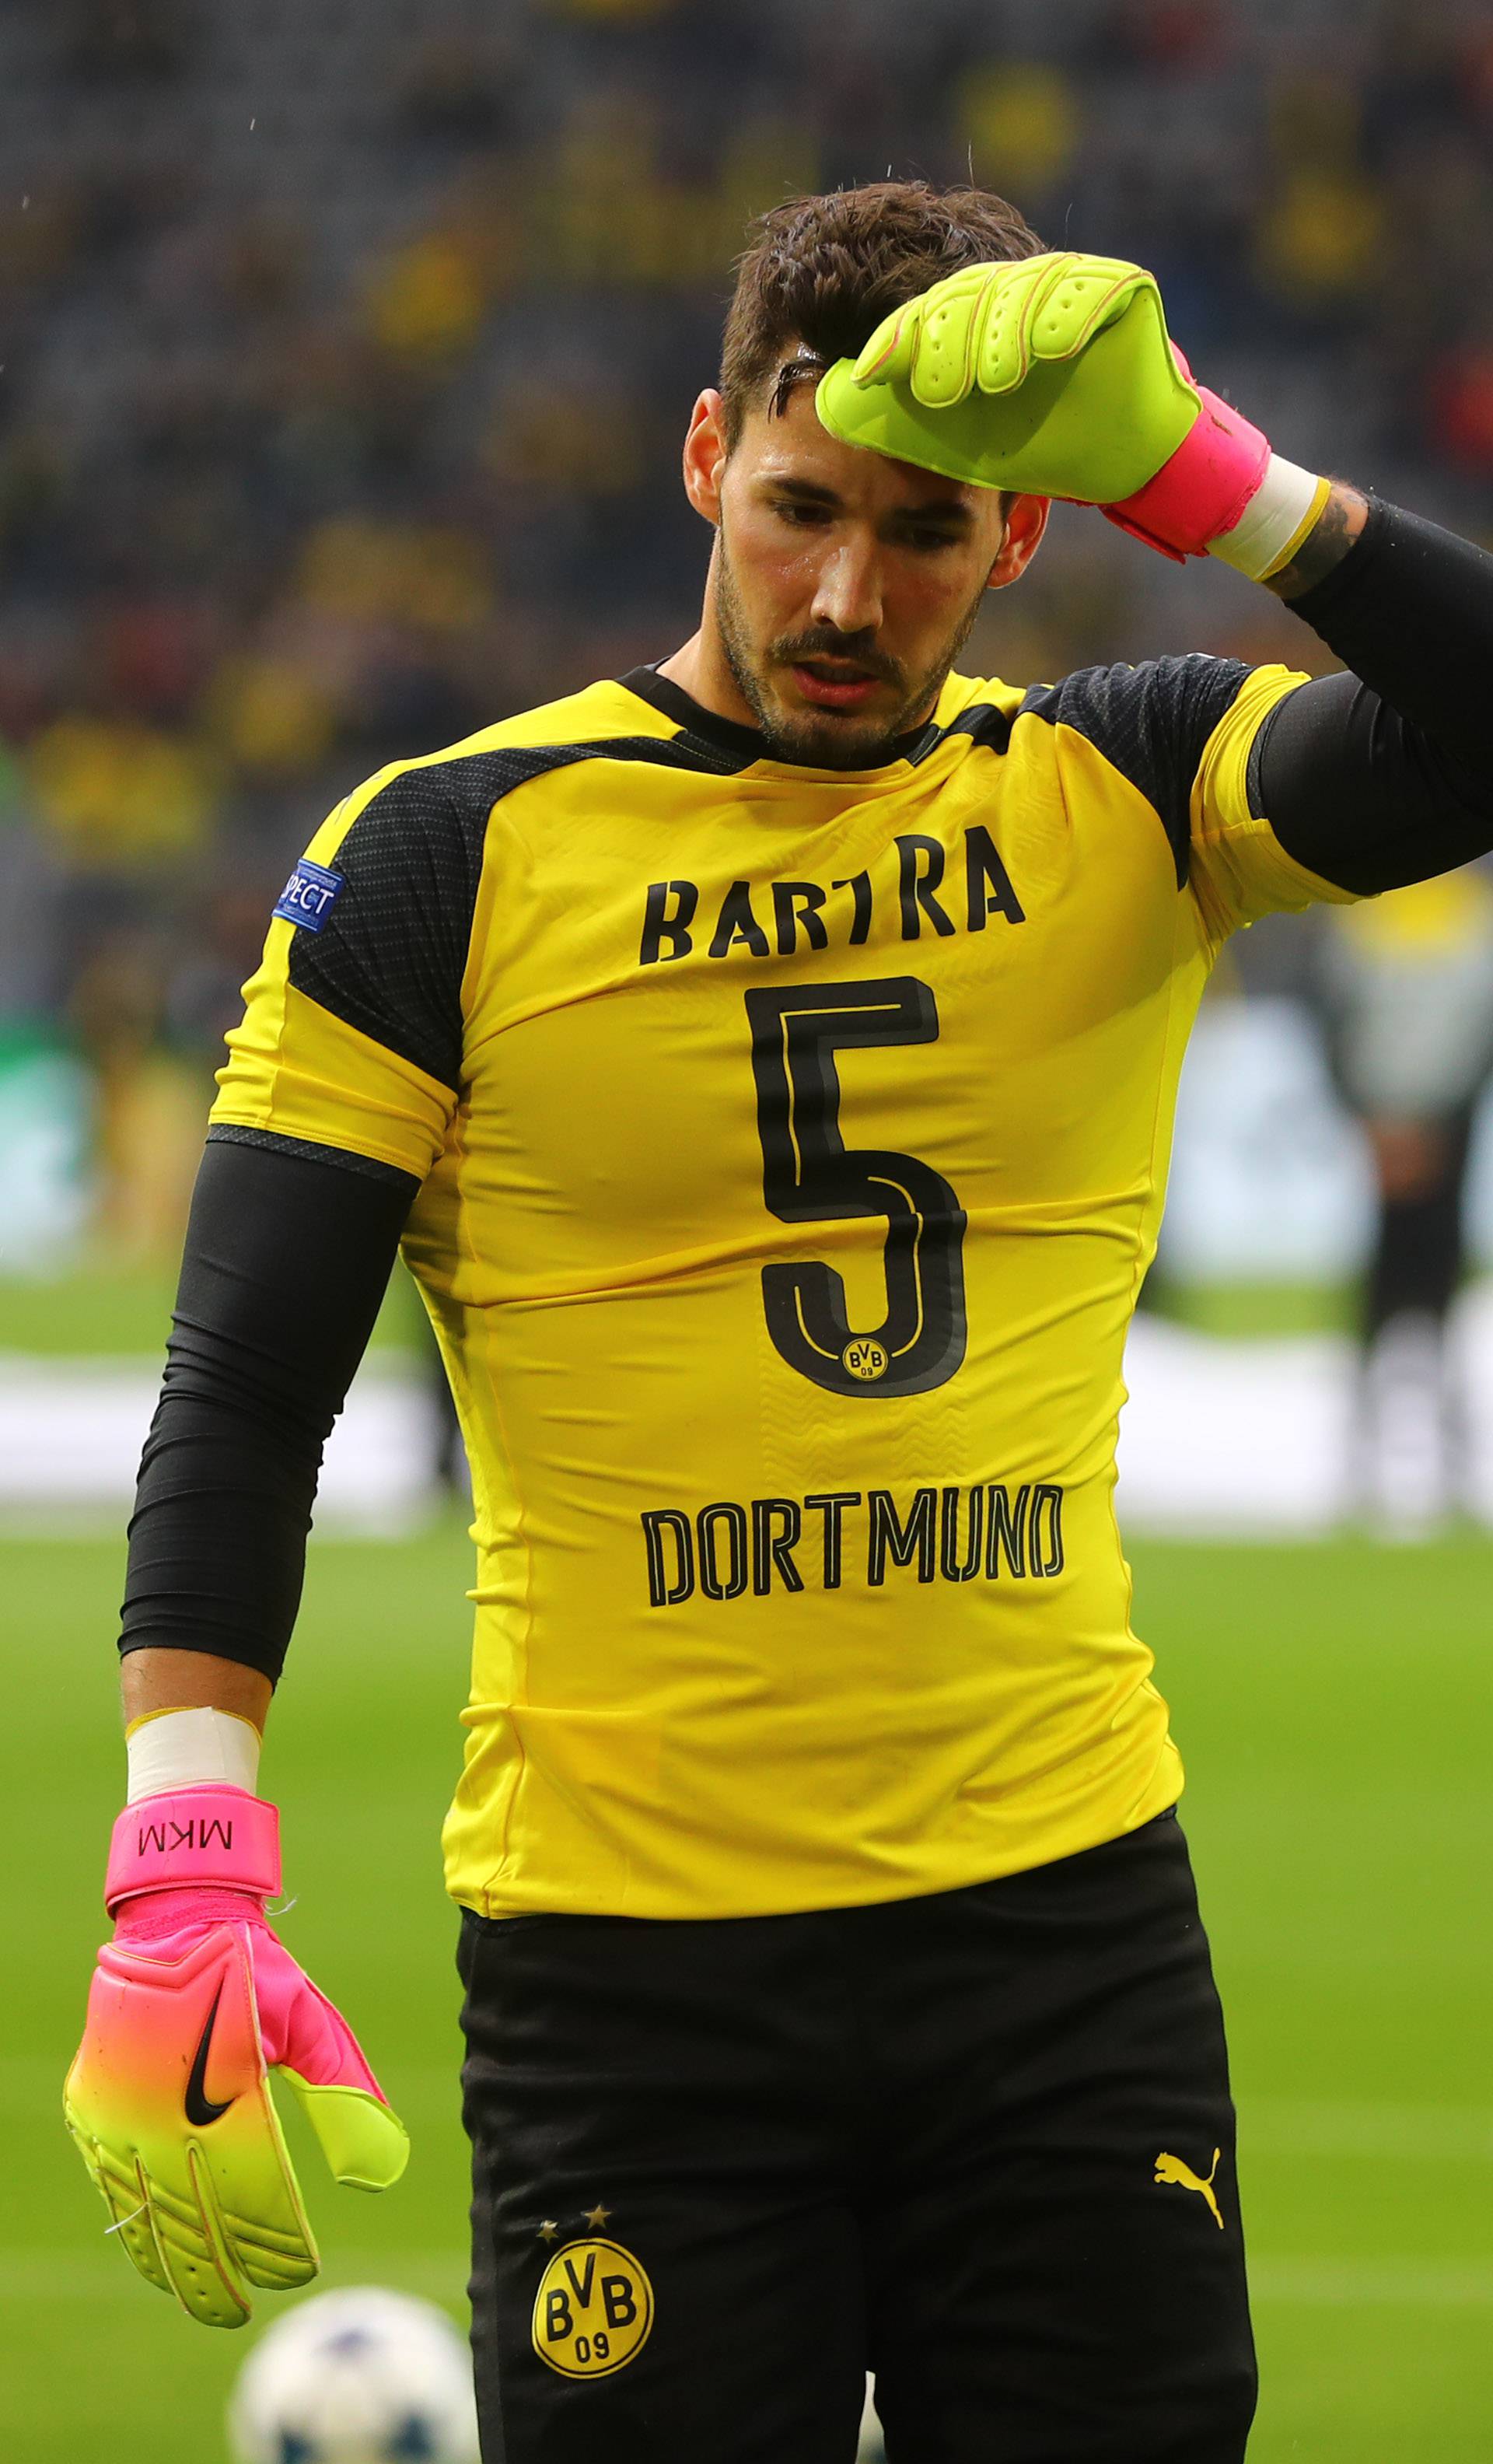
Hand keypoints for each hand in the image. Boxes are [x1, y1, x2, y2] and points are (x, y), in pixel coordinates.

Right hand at [64, 1787, 407, 2328]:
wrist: (177, 1915)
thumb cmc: (256, 1968)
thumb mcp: (309, 2022)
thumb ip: (344, 2094)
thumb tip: (383, 2170)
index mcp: (227, 2091)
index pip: (253, 2196)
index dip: (275, 2244)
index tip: (298, 2271)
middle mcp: (166, 2110)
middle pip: (192, 2221)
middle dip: (219, 2277)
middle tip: (241, 2313)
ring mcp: (120, 2112)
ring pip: (143, 2211)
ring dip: (170, 2264)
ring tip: (202, 2300)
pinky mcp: (92, 2106)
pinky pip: (110, 2182)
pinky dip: (133, 2222)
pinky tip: (152, 2253)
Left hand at [815, 251, 1271, 561]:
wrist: (1116, 461)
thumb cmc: (1033, 446)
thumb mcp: (950, 439)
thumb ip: (892, 417)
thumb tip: (825, 398)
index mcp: (973, 313)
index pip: (928, 315)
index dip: (900, 339)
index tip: (875, 371)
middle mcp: (1017, 286)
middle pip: (973, 296)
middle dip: (952, 342)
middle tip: (944, 391)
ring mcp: (1070, 280)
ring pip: (1027, 289)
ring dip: (1007, 333)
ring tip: (996, 382)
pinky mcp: (1121, 285)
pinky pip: (1095, 288)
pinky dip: (1074, 314)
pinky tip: (1057, 349)